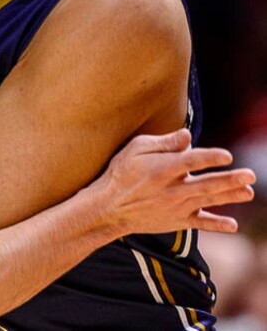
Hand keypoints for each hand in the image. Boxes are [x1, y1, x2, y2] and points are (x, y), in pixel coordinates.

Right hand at [87, 129, 255, 236]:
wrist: (110, 207)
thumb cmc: (122, 171)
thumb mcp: (136, 149)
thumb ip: (163, 143)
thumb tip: (188, 135)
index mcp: (161, 168)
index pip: (190, 161)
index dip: (209, 158)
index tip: (227, 156)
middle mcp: (171, 189)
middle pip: (205, 183)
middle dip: (229, 179)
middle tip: (250, 175)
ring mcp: (175, 206)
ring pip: (207, 201)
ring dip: (229, 197)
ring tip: (249, 192)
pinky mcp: (176, 220)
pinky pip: (200, 223)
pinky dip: (216, 224)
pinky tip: (233, 225)